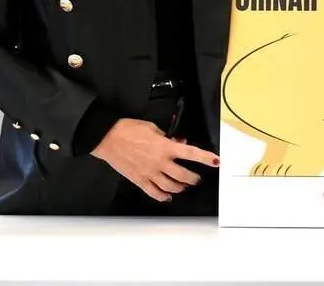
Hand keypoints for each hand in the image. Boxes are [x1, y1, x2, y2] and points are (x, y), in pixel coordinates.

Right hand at [91, 118, 219, 201]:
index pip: (191, 153)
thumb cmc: (128, 129)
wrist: (107, 137)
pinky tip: (167, 196)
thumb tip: (177, 142)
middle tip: (196, 178)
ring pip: (171, 187)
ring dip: (180, 188)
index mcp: (165, 147)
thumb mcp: (152, 127)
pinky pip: (154, 193)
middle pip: (184, 176)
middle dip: (194, 178)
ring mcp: (150, 173)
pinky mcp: (139, 180)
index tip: (216, 161)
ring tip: (183, 186)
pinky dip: (163, 196)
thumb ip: (166, 137)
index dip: (205, 158)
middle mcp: (160, 162)